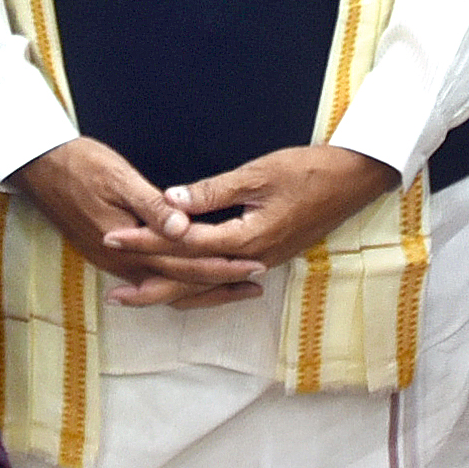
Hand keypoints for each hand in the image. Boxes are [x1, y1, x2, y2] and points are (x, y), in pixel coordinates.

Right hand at [11, 137, 262, 306]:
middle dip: (221, 284)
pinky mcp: (111, 258)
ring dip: (203, 288)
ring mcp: (116, 264)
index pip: (186, 264)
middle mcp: (123, 264)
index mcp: (130, 245)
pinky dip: (179, 282)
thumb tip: (184, 229)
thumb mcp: (118, 178)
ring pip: (168, 286)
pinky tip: (195, 279)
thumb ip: (152, 207)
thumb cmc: (81, 164)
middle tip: (258, 280)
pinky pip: (153, 279)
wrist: (40, 167)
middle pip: (181, 283)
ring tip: (238, 287)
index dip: (223, 266)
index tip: (255, 265)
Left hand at [99, 143, 399, 308]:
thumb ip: (211, 192)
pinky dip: (200, 287)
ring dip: (172, 291)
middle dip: (151, 282)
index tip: (114, 238)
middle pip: (192, 279)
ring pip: (207, 285)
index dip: (146, 241)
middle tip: (113, 292)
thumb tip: (169, 201)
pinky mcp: (268, 257)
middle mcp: (253, 259)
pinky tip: (185, 289)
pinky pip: (224, 281)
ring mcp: (263, 262)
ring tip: (138, 297)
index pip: (184, 244)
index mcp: (246, 238)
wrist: (355, 180)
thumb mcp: (258, 174)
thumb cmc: (309, 170)